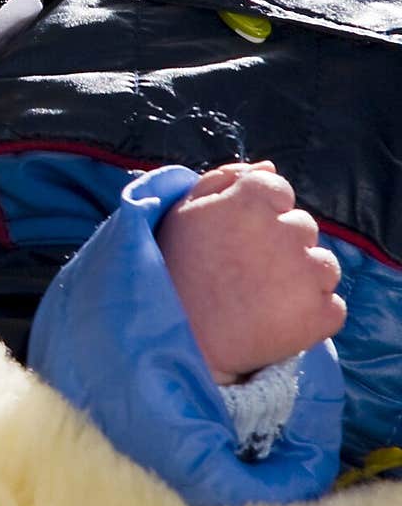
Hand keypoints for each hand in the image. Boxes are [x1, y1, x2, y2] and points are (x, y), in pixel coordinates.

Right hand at [156, 160, 346, 384]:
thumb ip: (225, 179)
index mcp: (253, 199)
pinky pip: (332, 307)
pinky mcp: (320, 314)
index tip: (240, 239)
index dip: (260, 215)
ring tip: (264, 300)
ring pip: (323, 265)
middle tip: (248, 273)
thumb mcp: (184, 211)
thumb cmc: (173, 270)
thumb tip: (269, 165)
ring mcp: (308, 273)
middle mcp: (287, 229)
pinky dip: (312, 315)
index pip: (279, 191)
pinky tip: (277, 321)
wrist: (176, 340)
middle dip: (282, 246)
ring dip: (302, 279)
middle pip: (302, 227)